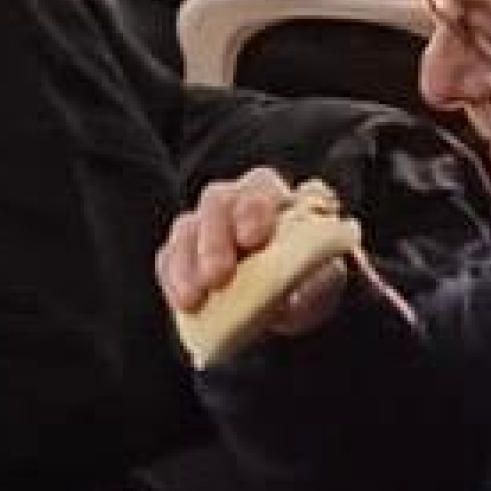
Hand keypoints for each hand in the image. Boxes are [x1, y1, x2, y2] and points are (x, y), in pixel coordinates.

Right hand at [156, 169, 351, 341]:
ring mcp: (203, 224)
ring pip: (187, 228)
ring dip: (188, 263)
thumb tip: (291, 297)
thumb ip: (312, 282)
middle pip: (217, 203)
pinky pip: (168, 257)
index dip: (254, 210)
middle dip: (215, 239)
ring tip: (193, 298)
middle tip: (217, 276)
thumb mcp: (321, 282)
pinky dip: (173, 279)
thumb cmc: (307, 283)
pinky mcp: (181, 253)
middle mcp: (234, 201)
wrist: (283, 302)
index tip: (252, 240)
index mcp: (273, 197)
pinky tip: (183, 301)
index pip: (260, 188)